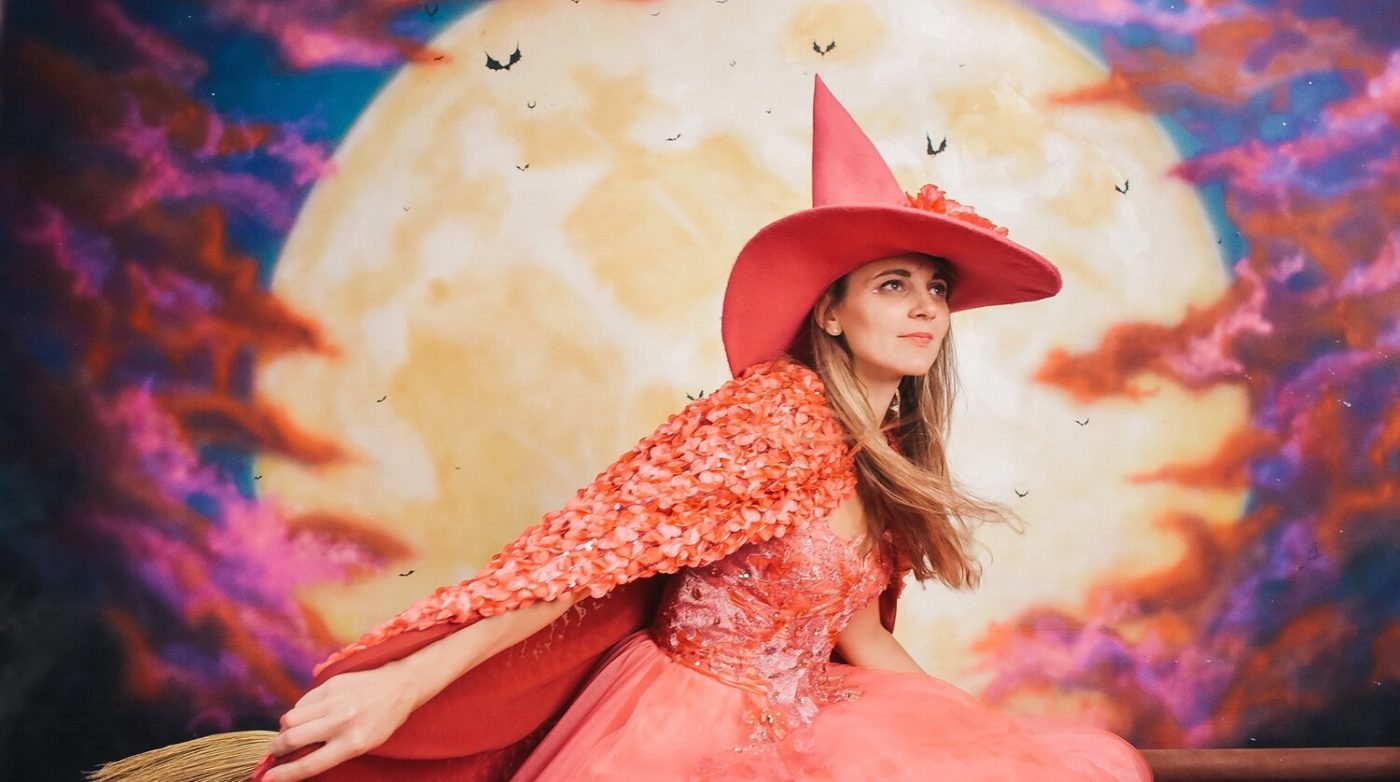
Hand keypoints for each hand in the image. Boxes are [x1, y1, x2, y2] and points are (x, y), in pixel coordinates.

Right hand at [262, 664, 420, 781]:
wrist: (399, 686)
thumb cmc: (382, 721)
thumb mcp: (364, 743)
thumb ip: (331, 750)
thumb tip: (295, 757)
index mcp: (353, 742)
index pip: (310, 763)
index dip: (285, 774)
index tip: (267, 778)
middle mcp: (342, 721)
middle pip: (292, 738)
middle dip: (276, 749)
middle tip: (275, 752)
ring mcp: (335, 700)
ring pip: (290, 718)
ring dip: (285, 729)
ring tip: (292, 732)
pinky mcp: (331, 683)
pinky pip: (301, 702)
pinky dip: (298, 712)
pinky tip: (308, 715)